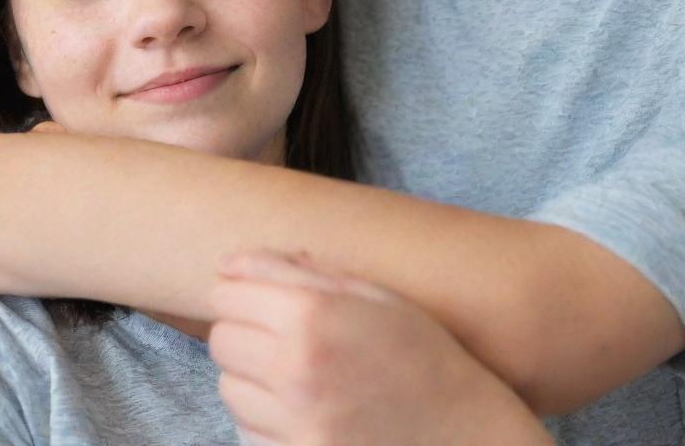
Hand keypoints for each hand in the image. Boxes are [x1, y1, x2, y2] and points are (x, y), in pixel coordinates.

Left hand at [209, 249, 552, 445]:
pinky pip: (248, 434)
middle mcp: (295, 370)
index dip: (242, 294)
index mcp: (310, 315)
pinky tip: (308, 416)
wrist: (469, 438)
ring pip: (230, 390)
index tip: (264, 302)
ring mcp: (295, 425)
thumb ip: (291, 270)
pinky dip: (267, 424)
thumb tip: (226, 264)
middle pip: (221, 342)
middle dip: (245, 335)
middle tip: (287, 341)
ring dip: (253, 382)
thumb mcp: (368, 294)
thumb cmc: (421, 355)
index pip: (224, 293)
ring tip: (302, 380)